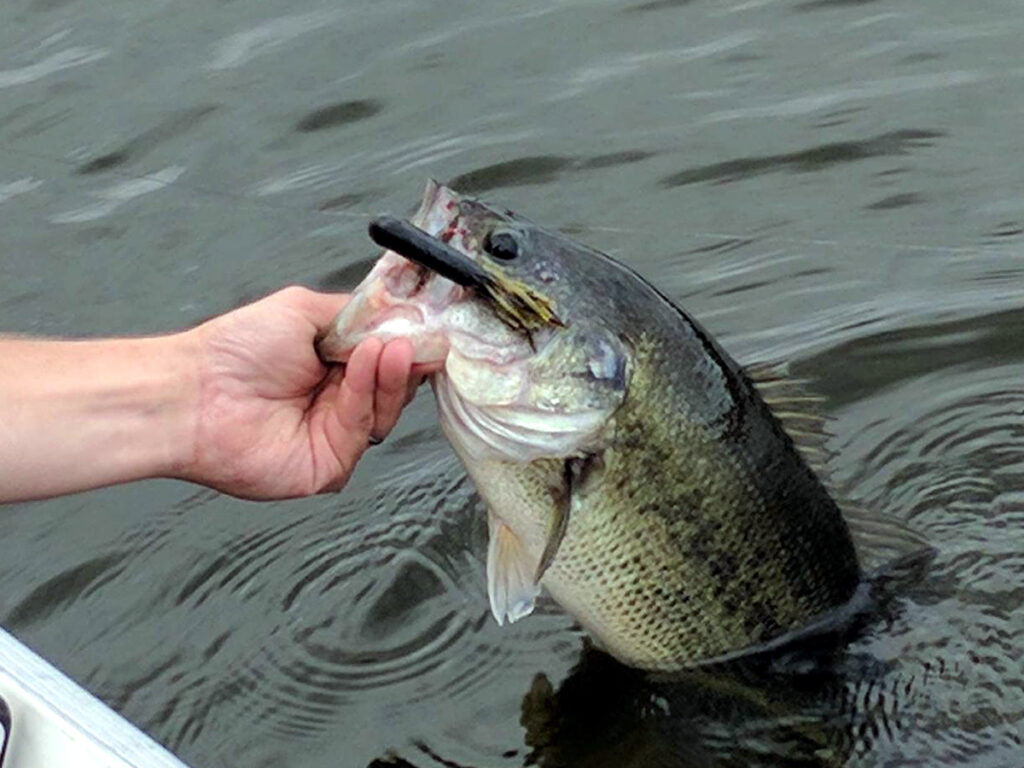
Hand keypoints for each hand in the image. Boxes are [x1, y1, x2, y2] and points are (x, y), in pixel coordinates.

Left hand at [181, 286, 429, 498]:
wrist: (194, 392)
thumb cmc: (236, 349)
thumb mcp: (304, 311)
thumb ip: (355, 315)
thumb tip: (398, 319)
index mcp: (333, 368)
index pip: (386, 361)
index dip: (407, 346)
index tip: (426, 329)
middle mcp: (338, 404)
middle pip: (393, 388)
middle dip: (403, 360)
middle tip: (406, 338)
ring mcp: (335, 437)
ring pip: (384, 411)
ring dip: (387, 376)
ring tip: (382, 348)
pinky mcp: (329, 466)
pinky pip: (360, 432)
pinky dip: (364, 397)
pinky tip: (358, 369)